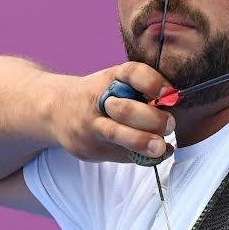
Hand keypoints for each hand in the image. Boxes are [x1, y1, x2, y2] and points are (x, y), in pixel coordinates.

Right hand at [54, 62, 176, 162]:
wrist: (53, 111)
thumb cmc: (96, 97)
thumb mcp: (113, 83)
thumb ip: (140, 91)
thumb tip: (175, 105)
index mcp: (109, 79)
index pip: (132, 73)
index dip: (152, 82)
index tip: (170, 93)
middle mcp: (97, 101)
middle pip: (125, 108)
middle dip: (152, 118)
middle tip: (170, 124)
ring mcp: (89, 126)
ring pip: (116, 134)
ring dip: (142, 141)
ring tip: (160, 147)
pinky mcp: (88, 148)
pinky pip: (117, 155)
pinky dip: (140, 157)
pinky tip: (155, 156)